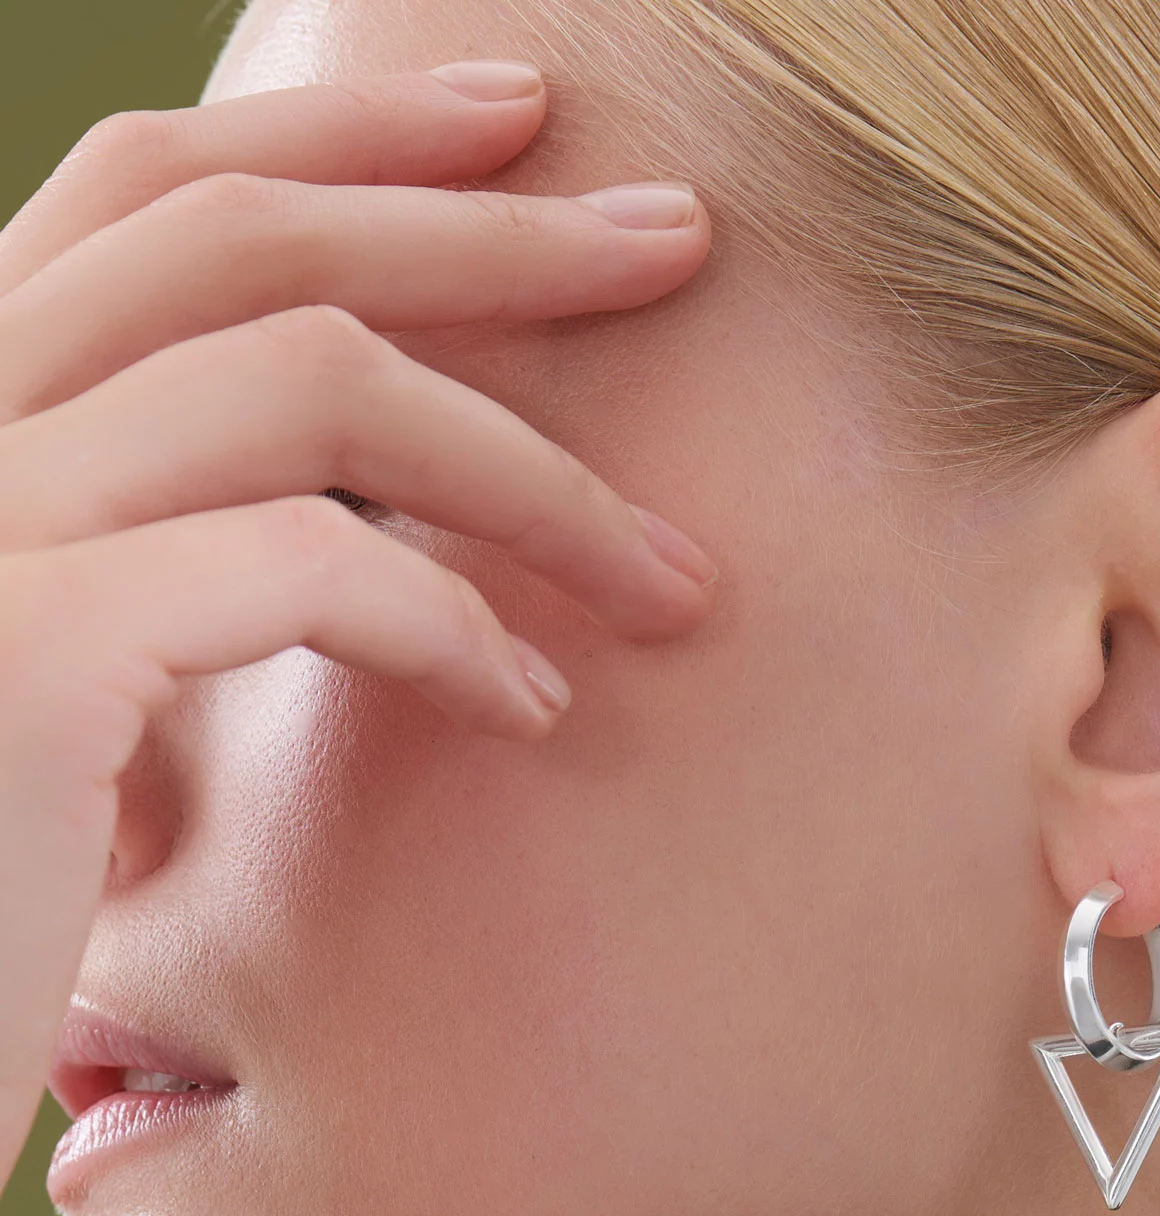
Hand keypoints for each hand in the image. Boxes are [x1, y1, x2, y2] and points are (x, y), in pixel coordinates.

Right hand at [0, 62, 714, 1186]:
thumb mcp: (44, 715)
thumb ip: (142, 588)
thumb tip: (335, 550)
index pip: (148, 198)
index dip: (345, 138)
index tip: (518, 138)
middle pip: (241, 234)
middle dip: (484, 226)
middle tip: (677, 241)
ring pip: (305, 379)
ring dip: (531, 469)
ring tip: (675, 575)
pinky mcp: (22, 663)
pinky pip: (304, 568)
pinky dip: (452, 625)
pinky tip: (537, 707)